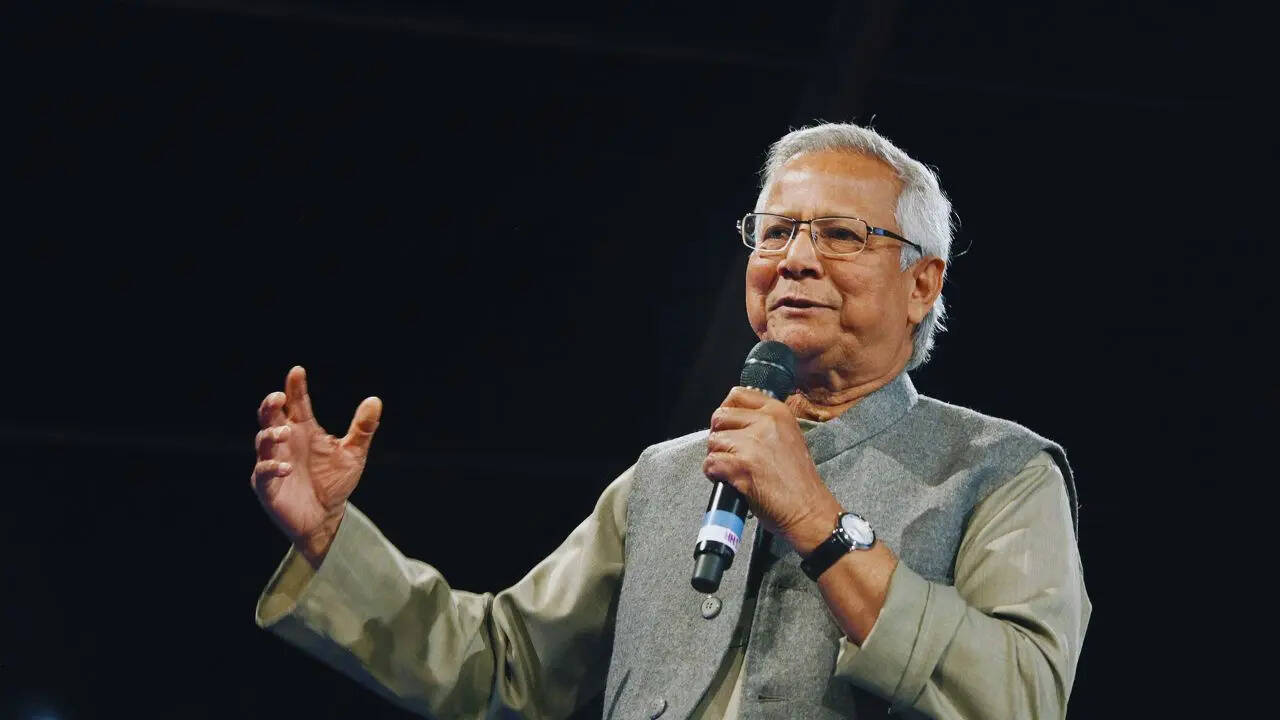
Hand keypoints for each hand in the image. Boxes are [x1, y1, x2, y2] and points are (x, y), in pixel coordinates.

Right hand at [251, 366, 381, 566]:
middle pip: (270, 417)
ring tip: (285, 433)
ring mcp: (273, 462)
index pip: (297, 403)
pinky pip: (263, 473)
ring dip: (272, 435)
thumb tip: (375, 400)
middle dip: (270, 405)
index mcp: (304, 430)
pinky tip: (286, 467)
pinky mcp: (267, 486)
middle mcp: (285, 442)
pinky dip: (272, 467)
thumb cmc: (335, 482)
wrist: (326, 518)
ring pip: (263, 441)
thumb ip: (363, 428)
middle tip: (278, 396)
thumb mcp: (353, 454)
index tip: (297, 371)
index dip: (295, 387)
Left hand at [703, 387, 841, 552]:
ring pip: (713, 442)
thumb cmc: (798, 481)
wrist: (809, 510)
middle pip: (719, 417)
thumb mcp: (787, 437)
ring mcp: (753, 443)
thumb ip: (763, 424)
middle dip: (718, 436)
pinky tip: (729, 481)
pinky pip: (711, 463)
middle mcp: (765, 422)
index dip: (726, 412)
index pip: (737, 395)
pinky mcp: (742, 465)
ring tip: (733, 470)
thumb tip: (732, 421)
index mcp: (778, 411)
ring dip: (717, 457)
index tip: (728, 428)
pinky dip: (714, 475)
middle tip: (729, 453)